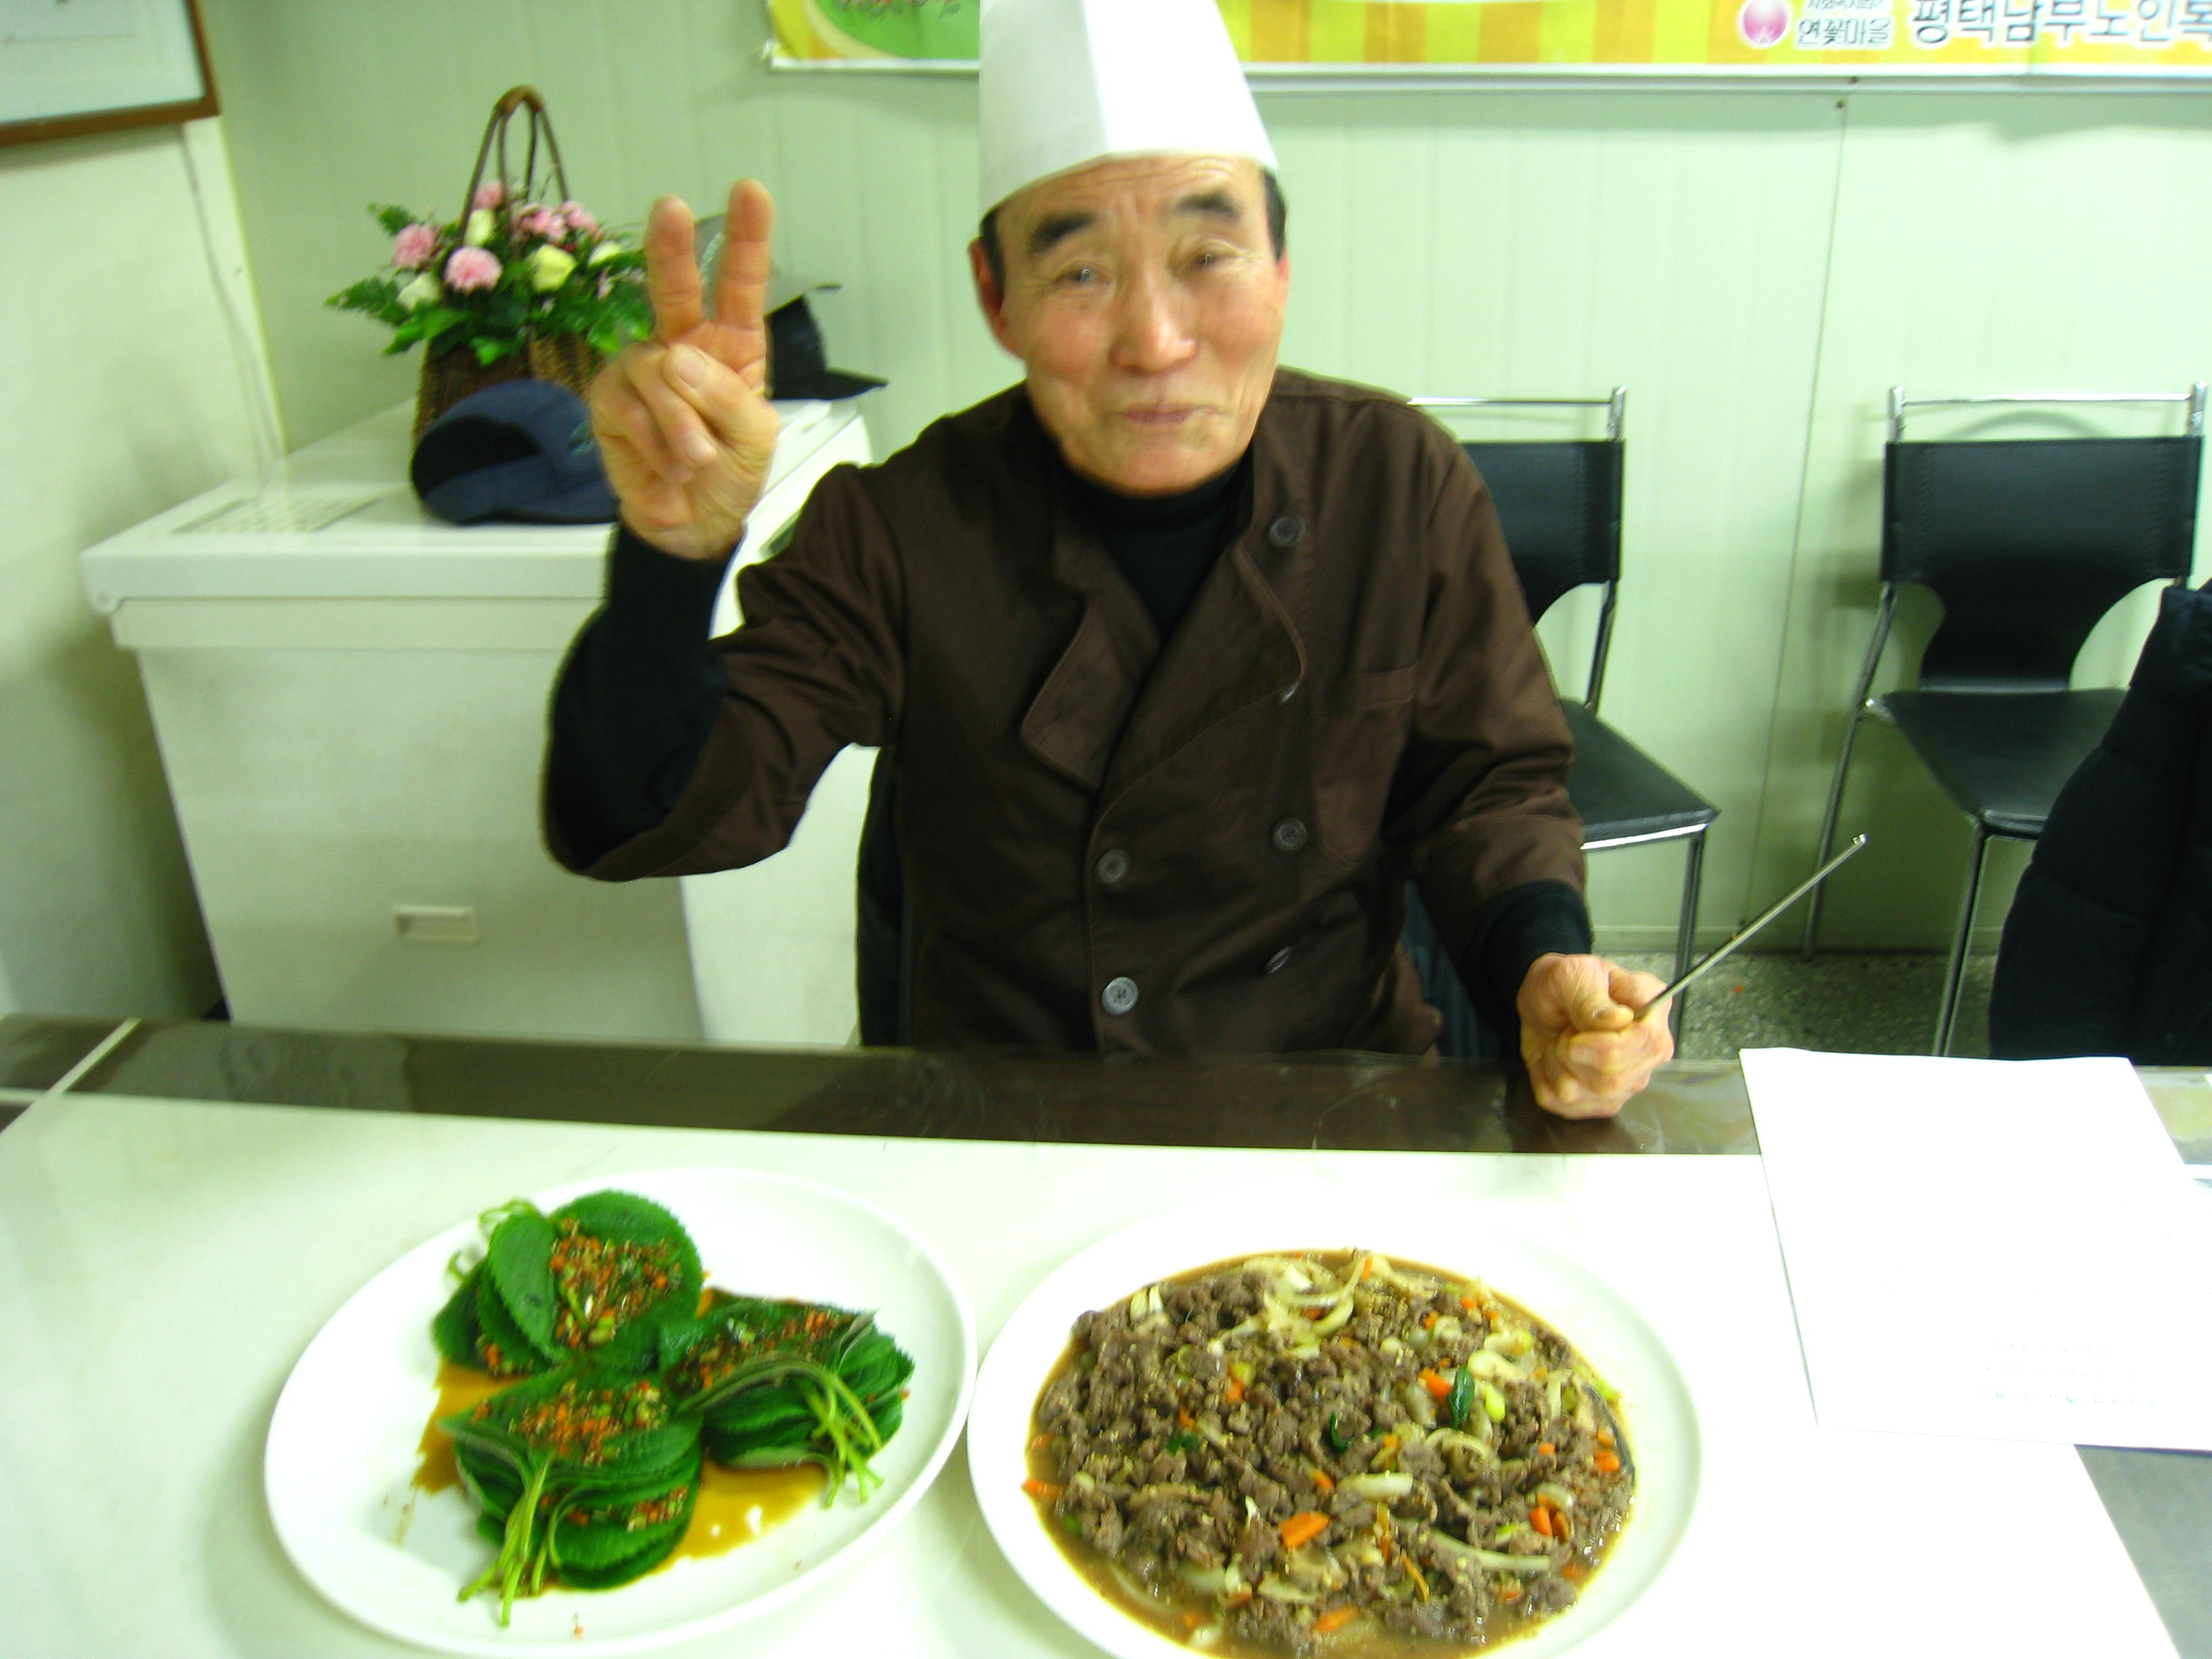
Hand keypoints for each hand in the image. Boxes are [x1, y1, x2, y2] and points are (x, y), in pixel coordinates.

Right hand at [589, 180, 781, 559]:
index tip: (751, 190)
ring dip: (681, 422)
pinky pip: (630, 404)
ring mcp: (643, 368)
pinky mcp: (610, 398)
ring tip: (696, 459)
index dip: (746, 239)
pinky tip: (667, 465)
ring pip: (657, 371)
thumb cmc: (729, 473)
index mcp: (731, 345)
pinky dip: (654, 440)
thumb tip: (674, 358)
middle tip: (670, 207)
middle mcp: (684, 344)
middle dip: (672, 246)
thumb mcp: (754, 438)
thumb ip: (726, 397)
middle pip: (674, 287)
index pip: (739, 286)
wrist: (692, 525)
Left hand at [1516, 953, 1672, 1118]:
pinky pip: (1567, 1106)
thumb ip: (1591, 998)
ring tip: (1562, 1041)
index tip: (1576, 1036)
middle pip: (1615, 1079)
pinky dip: (1548, 1081)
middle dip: (1574, 1054)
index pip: (1648, 1044)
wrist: (1542, 1000)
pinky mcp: (1601, 1100)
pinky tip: (1556, 1058)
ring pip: (1590, 1095)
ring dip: (1559, 1066)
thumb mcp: (1571, 975)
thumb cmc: (1564, 984)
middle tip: (1567, 1030)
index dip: (1606, 1047)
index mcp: (1652, 1013)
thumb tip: (1618, 1020)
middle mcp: (1648, 1052)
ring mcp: (1628, 1081)